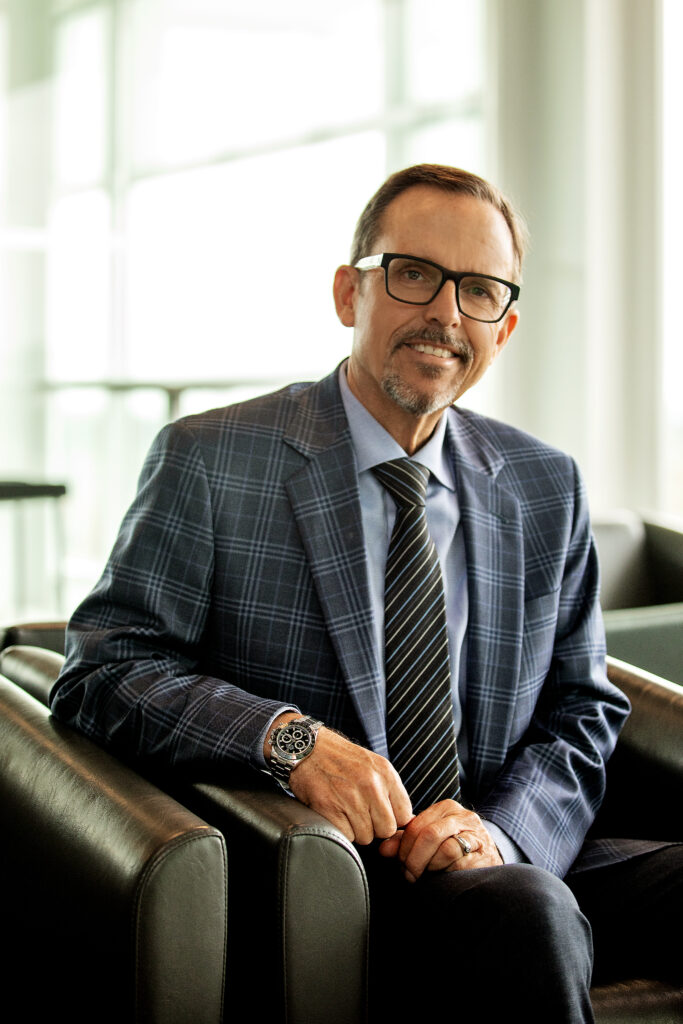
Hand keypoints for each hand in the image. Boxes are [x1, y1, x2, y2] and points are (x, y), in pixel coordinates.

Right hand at [267, 715, 412, 844]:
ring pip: (366, 837)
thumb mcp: (373, 765)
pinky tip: (333, 813)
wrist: (306, 748)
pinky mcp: (329, 808)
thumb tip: (408, 821)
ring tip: (344, 809)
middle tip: (360, 813)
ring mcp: (350, 797)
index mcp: (385, 773)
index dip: (392, 820)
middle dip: (374, 827)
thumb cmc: (339, 758)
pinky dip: (339, 830)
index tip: (380, 815)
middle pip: (386, 830)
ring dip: (355, 830)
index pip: (405, 816)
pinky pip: (345, 836)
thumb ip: (390, 790)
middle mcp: (371, 785)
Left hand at [377, 799, 502, 880]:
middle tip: (409, 874)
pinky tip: (443, 876)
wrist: (488, 860)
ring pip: (445, 848)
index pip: (416, 824)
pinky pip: (459, 863)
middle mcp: (462, 816)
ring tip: (425, 875)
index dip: (403, 846)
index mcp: (446, 808)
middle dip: (414, 859)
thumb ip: (406, 841)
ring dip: (430, 867)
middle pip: (429, 835)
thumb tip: (383, 849)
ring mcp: (476, 834)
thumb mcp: (429, 841)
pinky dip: (446, 872)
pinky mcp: (485, 854)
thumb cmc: (454, 850)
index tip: (399, 863)